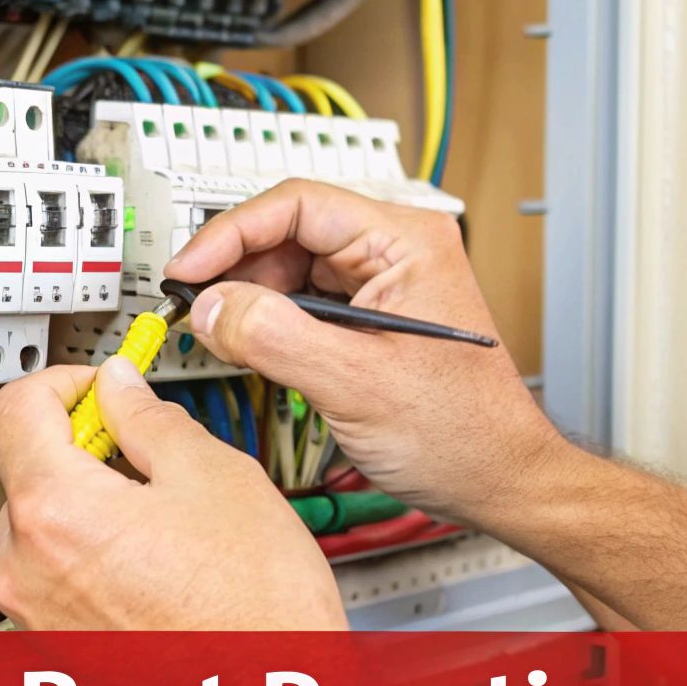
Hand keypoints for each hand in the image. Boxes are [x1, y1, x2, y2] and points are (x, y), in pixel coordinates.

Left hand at [0, 357, 347, 630]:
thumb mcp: (213, 474)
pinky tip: (156, 562)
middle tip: (144, 448)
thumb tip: (120, 388)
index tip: (98, 384)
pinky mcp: (57, 651)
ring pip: (39, 527)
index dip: (61, 380)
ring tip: (161, 518)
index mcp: (55, 511)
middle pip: (23, 471)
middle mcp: (26, 570)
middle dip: (79, 448)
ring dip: (85, 504)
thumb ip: (148, 416)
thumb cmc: (256, 609)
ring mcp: (36, 618)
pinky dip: (90, 555)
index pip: (13, 409)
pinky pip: (54, 578)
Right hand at [162, 179, 561, 525]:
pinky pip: (305, 303)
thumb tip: (212, 306)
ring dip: (250, 299)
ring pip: (292, 268)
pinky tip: (253, 349)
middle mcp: (396, 251)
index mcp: (406, 242)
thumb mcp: (355, 384)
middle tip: (195, 309)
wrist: (499, 481)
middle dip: (236, 270)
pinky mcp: (371, 318)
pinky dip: (270, 323)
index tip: (187, 272)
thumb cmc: (462, 434)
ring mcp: (384, 284)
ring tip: (221, 335)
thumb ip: (275, 338)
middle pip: (288, 232)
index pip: (297, 204)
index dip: (230, 235)